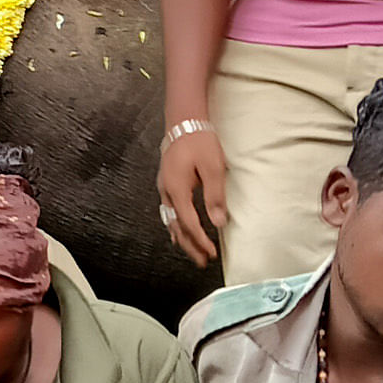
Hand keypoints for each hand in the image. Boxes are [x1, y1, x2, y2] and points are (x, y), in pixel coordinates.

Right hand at [157, 124, 229, 265]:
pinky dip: (175, 225)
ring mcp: (164, 188)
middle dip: (189, 245)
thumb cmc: (199, 142)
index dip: (200, 240)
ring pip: (170, 220)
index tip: (211, 253)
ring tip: (192, 252)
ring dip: (182, 238)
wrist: (184, 122)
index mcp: (177, 189)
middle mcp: (166, 191)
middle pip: (176, 226)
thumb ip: (215, 196)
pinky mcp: (166, 184)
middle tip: (202, 261)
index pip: (188, 223)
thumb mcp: (213, 167)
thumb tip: (218, 222)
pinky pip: (168, 211)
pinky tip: (179, 231)